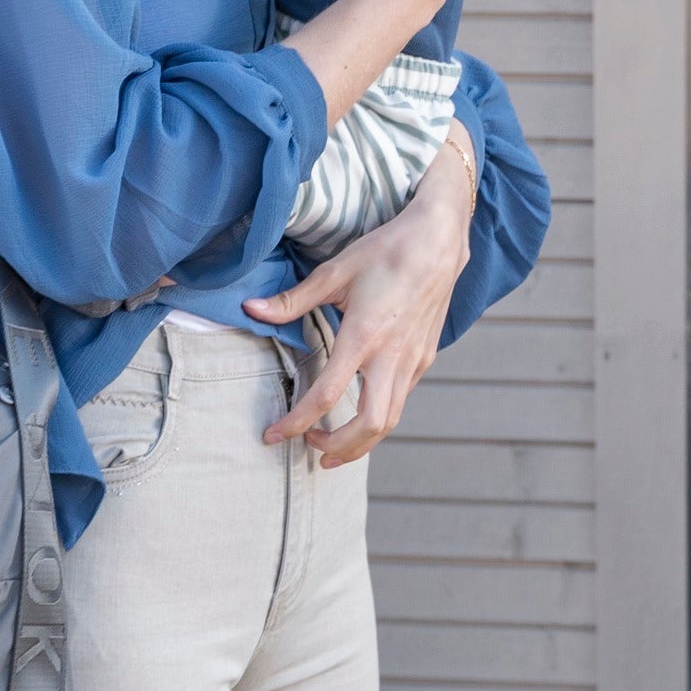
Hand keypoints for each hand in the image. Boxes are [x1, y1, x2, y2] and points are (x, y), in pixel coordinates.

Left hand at [243, 127, 475, 465]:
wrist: (439, 241)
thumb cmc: (387, 250)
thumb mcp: (335, 271)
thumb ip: (292, 299)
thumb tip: (251, 309)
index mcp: (364, 335)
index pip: (326, 396)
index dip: (295, 423)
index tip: (273, 435)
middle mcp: (392, 356)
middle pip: (369, 425)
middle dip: (338, 447)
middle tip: (309, 449)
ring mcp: (413, 360)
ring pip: (390, 420)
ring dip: (361, 442)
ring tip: (333, 445)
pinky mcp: (424, 358)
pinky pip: (401, 400)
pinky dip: (378, 418)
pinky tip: (361, 410)